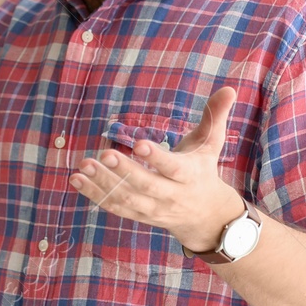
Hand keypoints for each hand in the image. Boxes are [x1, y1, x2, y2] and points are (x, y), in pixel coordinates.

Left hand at [69, 85, 244, 251]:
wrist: (204, 216)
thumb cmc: (203, 170)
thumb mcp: (211, 144)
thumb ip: (215, 116)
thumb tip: (229, 88)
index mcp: (189, 176)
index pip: (173, 168)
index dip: (157, 158)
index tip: (138, 144)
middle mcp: (171, 195)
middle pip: (147, 186)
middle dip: (125, 171)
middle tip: (104, 154)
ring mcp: (153, 208)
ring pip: (127, 199)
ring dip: (103, 183)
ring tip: (83, 164)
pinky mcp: (138, 215)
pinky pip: (115, 207)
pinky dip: (95, 194)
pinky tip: (77, 179)